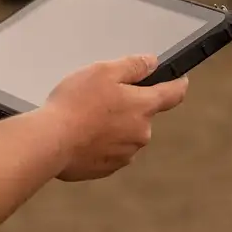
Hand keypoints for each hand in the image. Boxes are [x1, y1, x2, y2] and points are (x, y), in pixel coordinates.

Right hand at [43, 55, 189, 182]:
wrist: (51, 141)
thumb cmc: (75, 103)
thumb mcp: (104, 71)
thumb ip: (133, 65)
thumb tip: (152, 62)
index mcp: (144, 106)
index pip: (173, 94)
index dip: (178, 83)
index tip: (180, 79)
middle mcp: (141, 133)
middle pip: (143, 114)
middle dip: (128, 105)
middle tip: (101, 96)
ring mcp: (126, 153)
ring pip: (126, 133)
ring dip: (113, 125)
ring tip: (85, 117)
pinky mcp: (108, 168)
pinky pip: (110, 150)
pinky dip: (100, 142)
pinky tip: (81, 135)